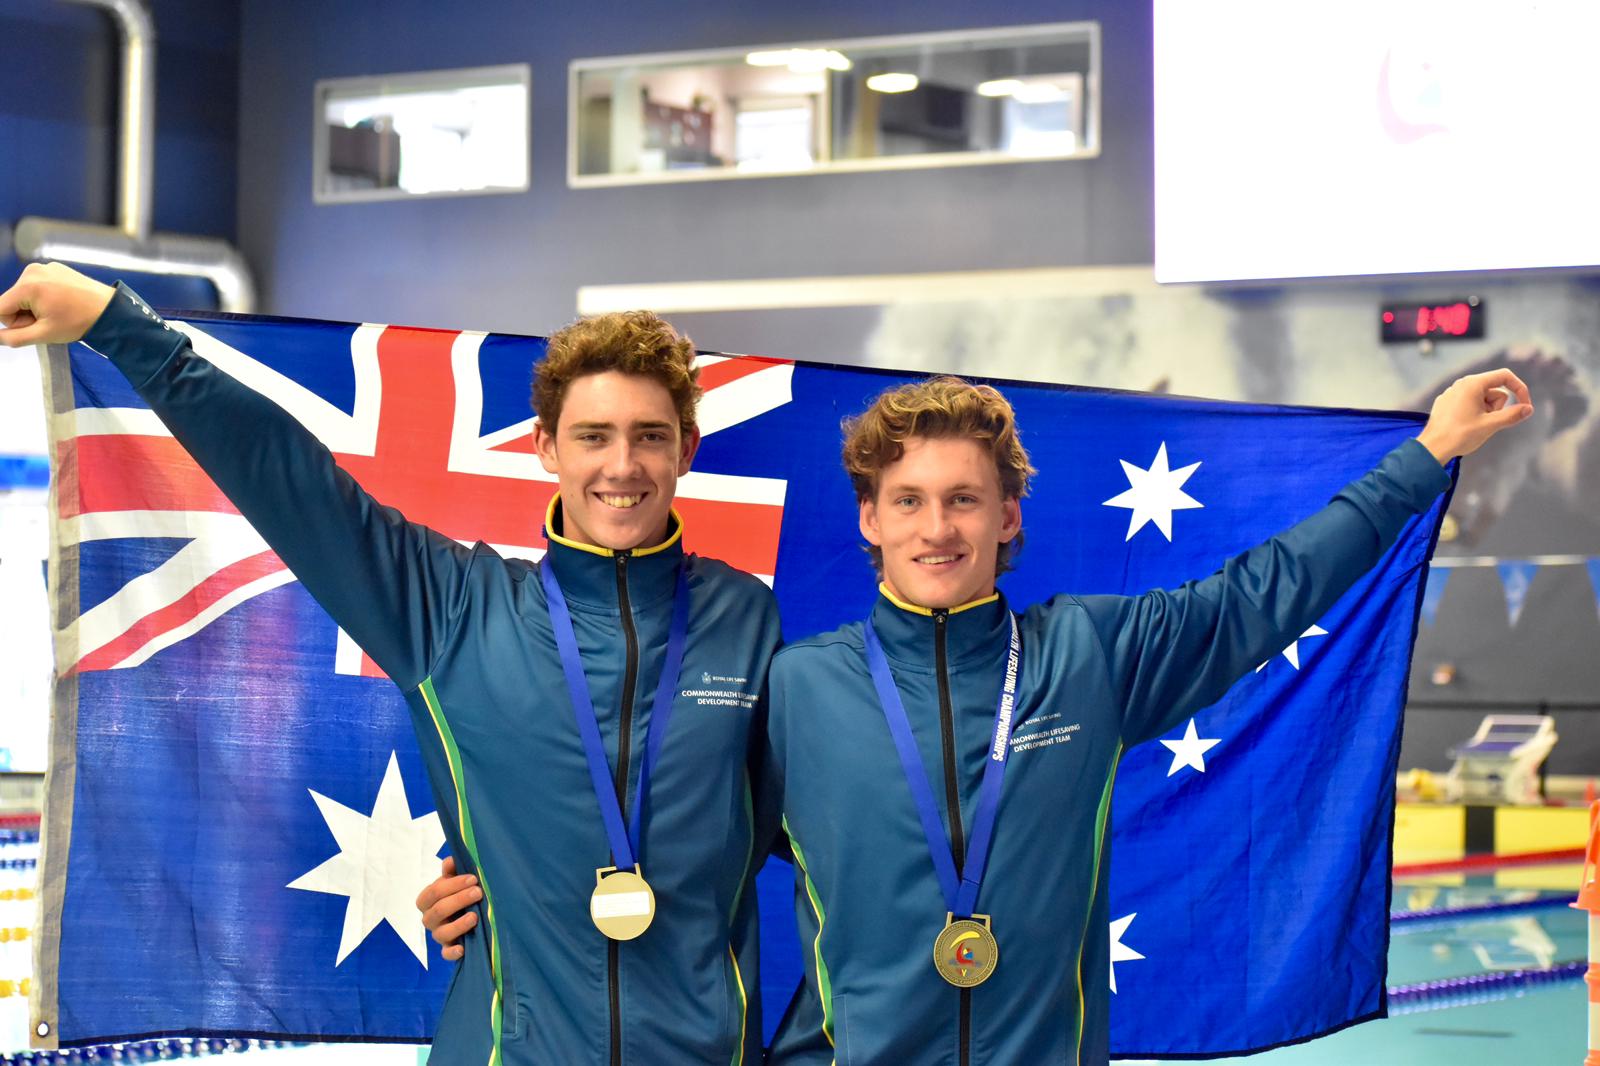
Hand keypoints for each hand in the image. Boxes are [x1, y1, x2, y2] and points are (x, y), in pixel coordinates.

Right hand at [0, 262, 116, 347]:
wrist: (110, 310)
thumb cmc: (78, 322)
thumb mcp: (44, 334)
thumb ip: (15, 337)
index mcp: (27, 286)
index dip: (12, 323)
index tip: (33, 326)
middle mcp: (32, 271)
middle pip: (12, 300)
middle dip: (25, 315)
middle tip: (49, 321)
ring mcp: (44, 267)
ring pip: (24, 294)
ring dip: (34, 307)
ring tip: (57, 312)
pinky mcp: (54, 268)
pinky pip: (37, 286)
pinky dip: (44, 297)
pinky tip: (62, 302)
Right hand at [415, 855, 481, 961]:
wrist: (464, 915)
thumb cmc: (457, 894)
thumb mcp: (454, 880)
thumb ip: (451, 871)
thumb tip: (450, 861)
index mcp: (427, 901)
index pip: (433, 892)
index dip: (452, 884)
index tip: (473, 878)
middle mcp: (429, 919)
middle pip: (438, 911)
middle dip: (459, 900)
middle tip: (478, 892)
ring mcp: (438, 935)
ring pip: (441, 933)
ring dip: (458, 925)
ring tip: (475, 917)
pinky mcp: (447, 949)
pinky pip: (445, 954)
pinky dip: (452, 952)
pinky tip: (462, 948)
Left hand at [1416, 368, 1533, 461]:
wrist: (1432, 448)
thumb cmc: (1460, 435)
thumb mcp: (1491, 425)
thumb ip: (1512, 415)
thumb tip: (1528, 409)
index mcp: (1472, 383)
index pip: (1505, 376)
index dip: (1520, 388)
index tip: (1525, 405)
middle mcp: (1461, 384)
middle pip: (1494, 390)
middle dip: (1497, 406)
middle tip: (1486, 422)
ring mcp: (1453, 393)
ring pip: (1483, 399)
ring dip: (1486, 412)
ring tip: (1473, 426)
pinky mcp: (1447, 403)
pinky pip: (1470, 405)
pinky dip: (1474, 414)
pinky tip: (1464, 427)